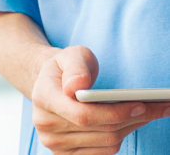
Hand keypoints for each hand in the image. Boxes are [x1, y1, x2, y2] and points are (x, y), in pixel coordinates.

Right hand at [32, 45, 169, 154]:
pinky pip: (102, 152)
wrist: (52, 83)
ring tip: (149, 112)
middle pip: (98, 130)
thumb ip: (76, 67)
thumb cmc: (65, 67)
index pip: (83, 115)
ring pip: (105, 143)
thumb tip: (77, 86)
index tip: (141, 104)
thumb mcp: (71, 55)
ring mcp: (54, 143)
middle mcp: (45, 124)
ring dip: (131, 128)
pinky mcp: (65, 154)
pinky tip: (130, 122)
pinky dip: (121, 137)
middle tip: (160, 106)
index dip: (114, 113)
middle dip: (133, 118)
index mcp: (43, 97)